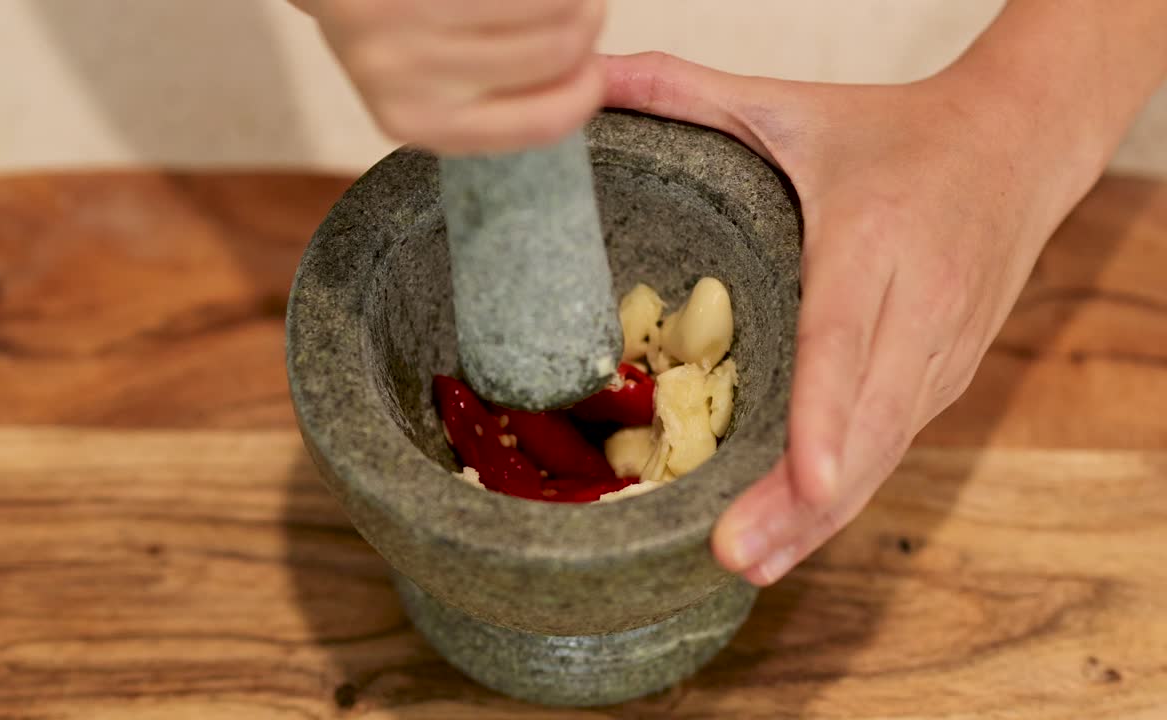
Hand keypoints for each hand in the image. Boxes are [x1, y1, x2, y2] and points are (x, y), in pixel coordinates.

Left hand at [291, 0, 605, 153]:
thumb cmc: (384, 22)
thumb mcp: (422, 85)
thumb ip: (486, 101)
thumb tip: (576, 93)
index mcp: (424, 123)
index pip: (543, 122)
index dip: (587, 90)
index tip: (592, 69)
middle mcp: (414, 77)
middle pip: (559, 50)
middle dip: (585, 20)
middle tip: (574, 6)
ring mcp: (412, 19)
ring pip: (552, 3)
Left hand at [602, 51, 1098, 584]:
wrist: (1019, 146)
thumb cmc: (897, 134)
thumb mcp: (794, 108)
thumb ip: (690, 93)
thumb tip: (589, 75)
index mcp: (876, 243)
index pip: (848, 340)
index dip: (827, 414)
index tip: (808, 478)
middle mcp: (919, 312)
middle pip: (866, 424)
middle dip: (804, 502)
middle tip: (734, 556)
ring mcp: (939, 356)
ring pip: (883, 452)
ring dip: (820, 519)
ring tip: (749, 565)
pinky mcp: (944, 380)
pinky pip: (890, 449)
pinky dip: (842, 498)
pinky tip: (789, 538)